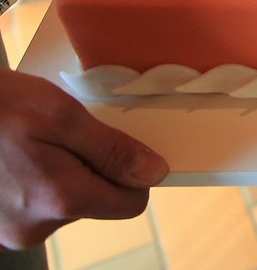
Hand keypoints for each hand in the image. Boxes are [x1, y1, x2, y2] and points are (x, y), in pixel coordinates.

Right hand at [0, 69, 166, 249]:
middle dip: (93, 168)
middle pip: (98, 202)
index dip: (132, 171)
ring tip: (35, 142)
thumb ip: (111, 149)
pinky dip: (39, 180)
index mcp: (59, 200)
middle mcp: (35, 227)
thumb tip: (154, 173)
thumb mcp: (62, 115)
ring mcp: (13, 230)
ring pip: (68, 203)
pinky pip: (40, 204)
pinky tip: (19, 156)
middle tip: (65, 134)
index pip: (131, 203)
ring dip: (64, 172)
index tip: (116, 144)